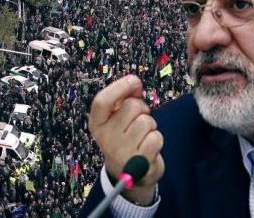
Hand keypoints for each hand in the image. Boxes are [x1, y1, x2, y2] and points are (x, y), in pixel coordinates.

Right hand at [88, 75, 164, 204]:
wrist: (126, 172)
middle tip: (138, 119)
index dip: (119, 87)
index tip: (133, 80)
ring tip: (142, 135)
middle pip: (132, 106)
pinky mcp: (138, 163)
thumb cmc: (123, 138)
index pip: (101, 101)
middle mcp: (105, 138)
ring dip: (150, 125)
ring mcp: (121, 151)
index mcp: (97, 124)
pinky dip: (156, 139)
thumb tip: (135, 82)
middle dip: (142, 109)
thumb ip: (124, 99)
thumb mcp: (116, 118)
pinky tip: (147, 147)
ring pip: (147, 121)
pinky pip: (156, 137)